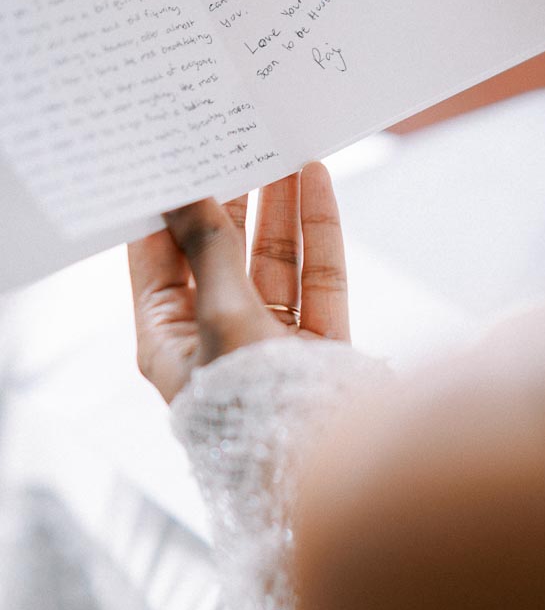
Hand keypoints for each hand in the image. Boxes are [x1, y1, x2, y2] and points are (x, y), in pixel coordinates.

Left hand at [128, 163, 348, 403]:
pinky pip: (318, 274)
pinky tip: (317, 183)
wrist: (318, 467)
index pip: (158, 260)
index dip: (165, 208)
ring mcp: (273, 338)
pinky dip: (318, 229)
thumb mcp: (218, 314)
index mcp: (170, 340)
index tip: (173, 155)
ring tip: (281, 149)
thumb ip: (210, 249)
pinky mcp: (320, 341)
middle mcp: (218, 337)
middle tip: (233, 142)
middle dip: (229, 199)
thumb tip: (188, 192)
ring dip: (277, 206)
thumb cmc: (250, 403)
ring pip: (274, 258)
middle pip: (220, 253)